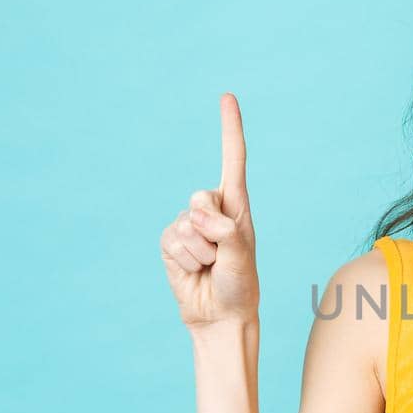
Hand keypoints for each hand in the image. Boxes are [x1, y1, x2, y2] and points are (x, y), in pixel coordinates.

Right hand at [159, 93, 260, 330]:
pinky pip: (171, 241)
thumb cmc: (240, 286)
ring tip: (210, 267)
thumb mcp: (242, 257)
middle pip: (200, 198)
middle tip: (222, 256)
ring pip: (185, 225)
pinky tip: (193, 270)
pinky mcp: (170, 242)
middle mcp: (212, 210)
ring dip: (199, 253)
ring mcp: (189, 225)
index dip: (229, 128)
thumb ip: (226, 232)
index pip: (232, 160)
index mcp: (237, 206)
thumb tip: (199, 217)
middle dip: (210, 229)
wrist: (220, 315)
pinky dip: (184, 260)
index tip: (227, 97)